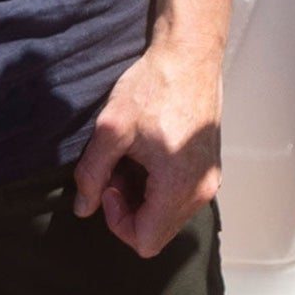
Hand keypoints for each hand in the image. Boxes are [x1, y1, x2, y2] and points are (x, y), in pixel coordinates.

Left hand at [72, 40, 222, 258]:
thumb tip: (83, 208)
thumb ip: (92, 173)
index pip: (144, 240)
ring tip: (133, 161)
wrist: (191, 54)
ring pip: (169, 217)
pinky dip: (161, 188)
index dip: (117, 221)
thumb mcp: (111, 127)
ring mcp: (210, 179)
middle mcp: (202, 190)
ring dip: (145, 199)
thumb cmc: (154, 85)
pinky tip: (149, 156)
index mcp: (178, 186)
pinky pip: (182, 198)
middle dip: (130, 211)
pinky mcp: (211, 167)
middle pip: (158, 233)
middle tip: (118, 171)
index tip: (109, 183)